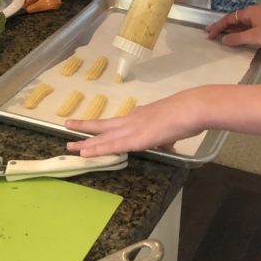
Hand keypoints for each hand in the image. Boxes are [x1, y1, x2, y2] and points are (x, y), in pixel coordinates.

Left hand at [65, 89, 205, 156]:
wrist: (192, 108)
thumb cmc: (188, 114)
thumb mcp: (173, 125)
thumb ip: (166, 134)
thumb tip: (168, 141)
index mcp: (142, 116)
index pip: (119, 122)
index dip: (105, 126)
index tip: (94, 127)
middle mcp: (133, 119)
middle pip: (104, 125)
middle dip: (86, 128)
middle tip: (68, 126)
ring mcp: (132, 128)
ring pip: (103, 136)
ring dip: (86, 141)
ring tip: (69, 146)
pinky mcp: (135, 139)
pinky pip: (112, 146)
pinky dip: (97, 149)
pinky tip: (85, 152)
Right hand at [206, 3, 260, 48]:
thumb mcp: (254, 37)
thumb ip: (237, 38)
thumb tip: (223, 39)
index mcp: (249, 11)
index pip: (229, 18)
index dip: (218, 26)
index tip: (209, 34)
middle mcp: (253, 11)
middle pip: (234, 19)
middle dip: (222, 26)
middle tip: (210, 32)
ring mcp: (259, 16)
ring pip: (240, 22)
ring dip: (230, 29)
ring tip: (219, 35)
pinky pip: (247, 25)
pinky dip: (239, 30)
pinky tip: (235, 36)